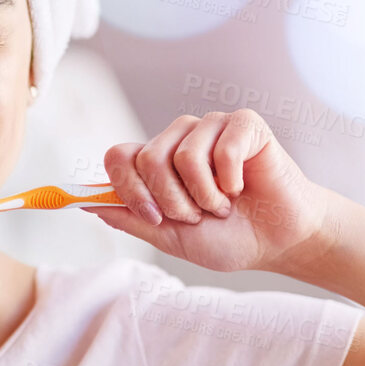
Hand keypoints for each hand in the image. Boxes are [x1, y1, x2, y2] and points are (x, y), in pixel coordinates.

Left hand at [87, 109, 334, 273]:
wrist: (279, 241)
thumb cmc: (230, 237)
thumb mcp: (171, 238)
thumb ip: (130, 218)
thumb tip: (85, 203)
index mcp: (158, 161)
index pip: (119, 156)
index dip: (129, 189)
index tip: (154, 218)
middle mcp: (180, 138)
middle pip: (148, 158)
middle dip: (172, 201)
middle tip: (199, 216)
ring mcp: (212, 127)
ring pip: (183, 155)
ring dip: (205, 195)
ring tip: (224, 205)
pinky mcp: (244, 124)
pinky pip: (222, 148)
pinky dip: (232, 180)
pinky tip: (243, 187)